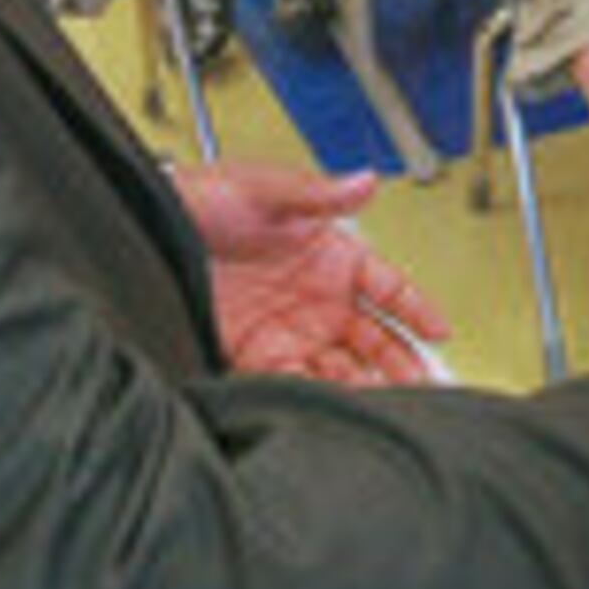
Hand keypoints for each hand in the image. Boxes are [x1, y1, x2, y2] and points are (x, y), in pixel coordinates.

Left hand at [178, 164, 452, 385]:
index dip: (417, 308)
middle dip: (401, 362)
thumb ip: (319, 194)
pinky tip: (334, 407)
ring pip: (342, 365)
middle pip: (374, 338)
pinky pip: (295, 380)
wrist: (148, 230)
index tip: (441, 331)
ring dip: (365, 386)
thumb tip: (367, 180)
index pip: (389, 287)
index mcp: (330, 255)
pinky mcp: (256, 353)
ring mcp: (289, 327)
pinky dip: (316, 395)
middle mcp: (316, 297)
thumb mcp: (265, 190)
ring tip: (386, 405)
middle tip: (424, 387)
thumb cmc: (204, 199)